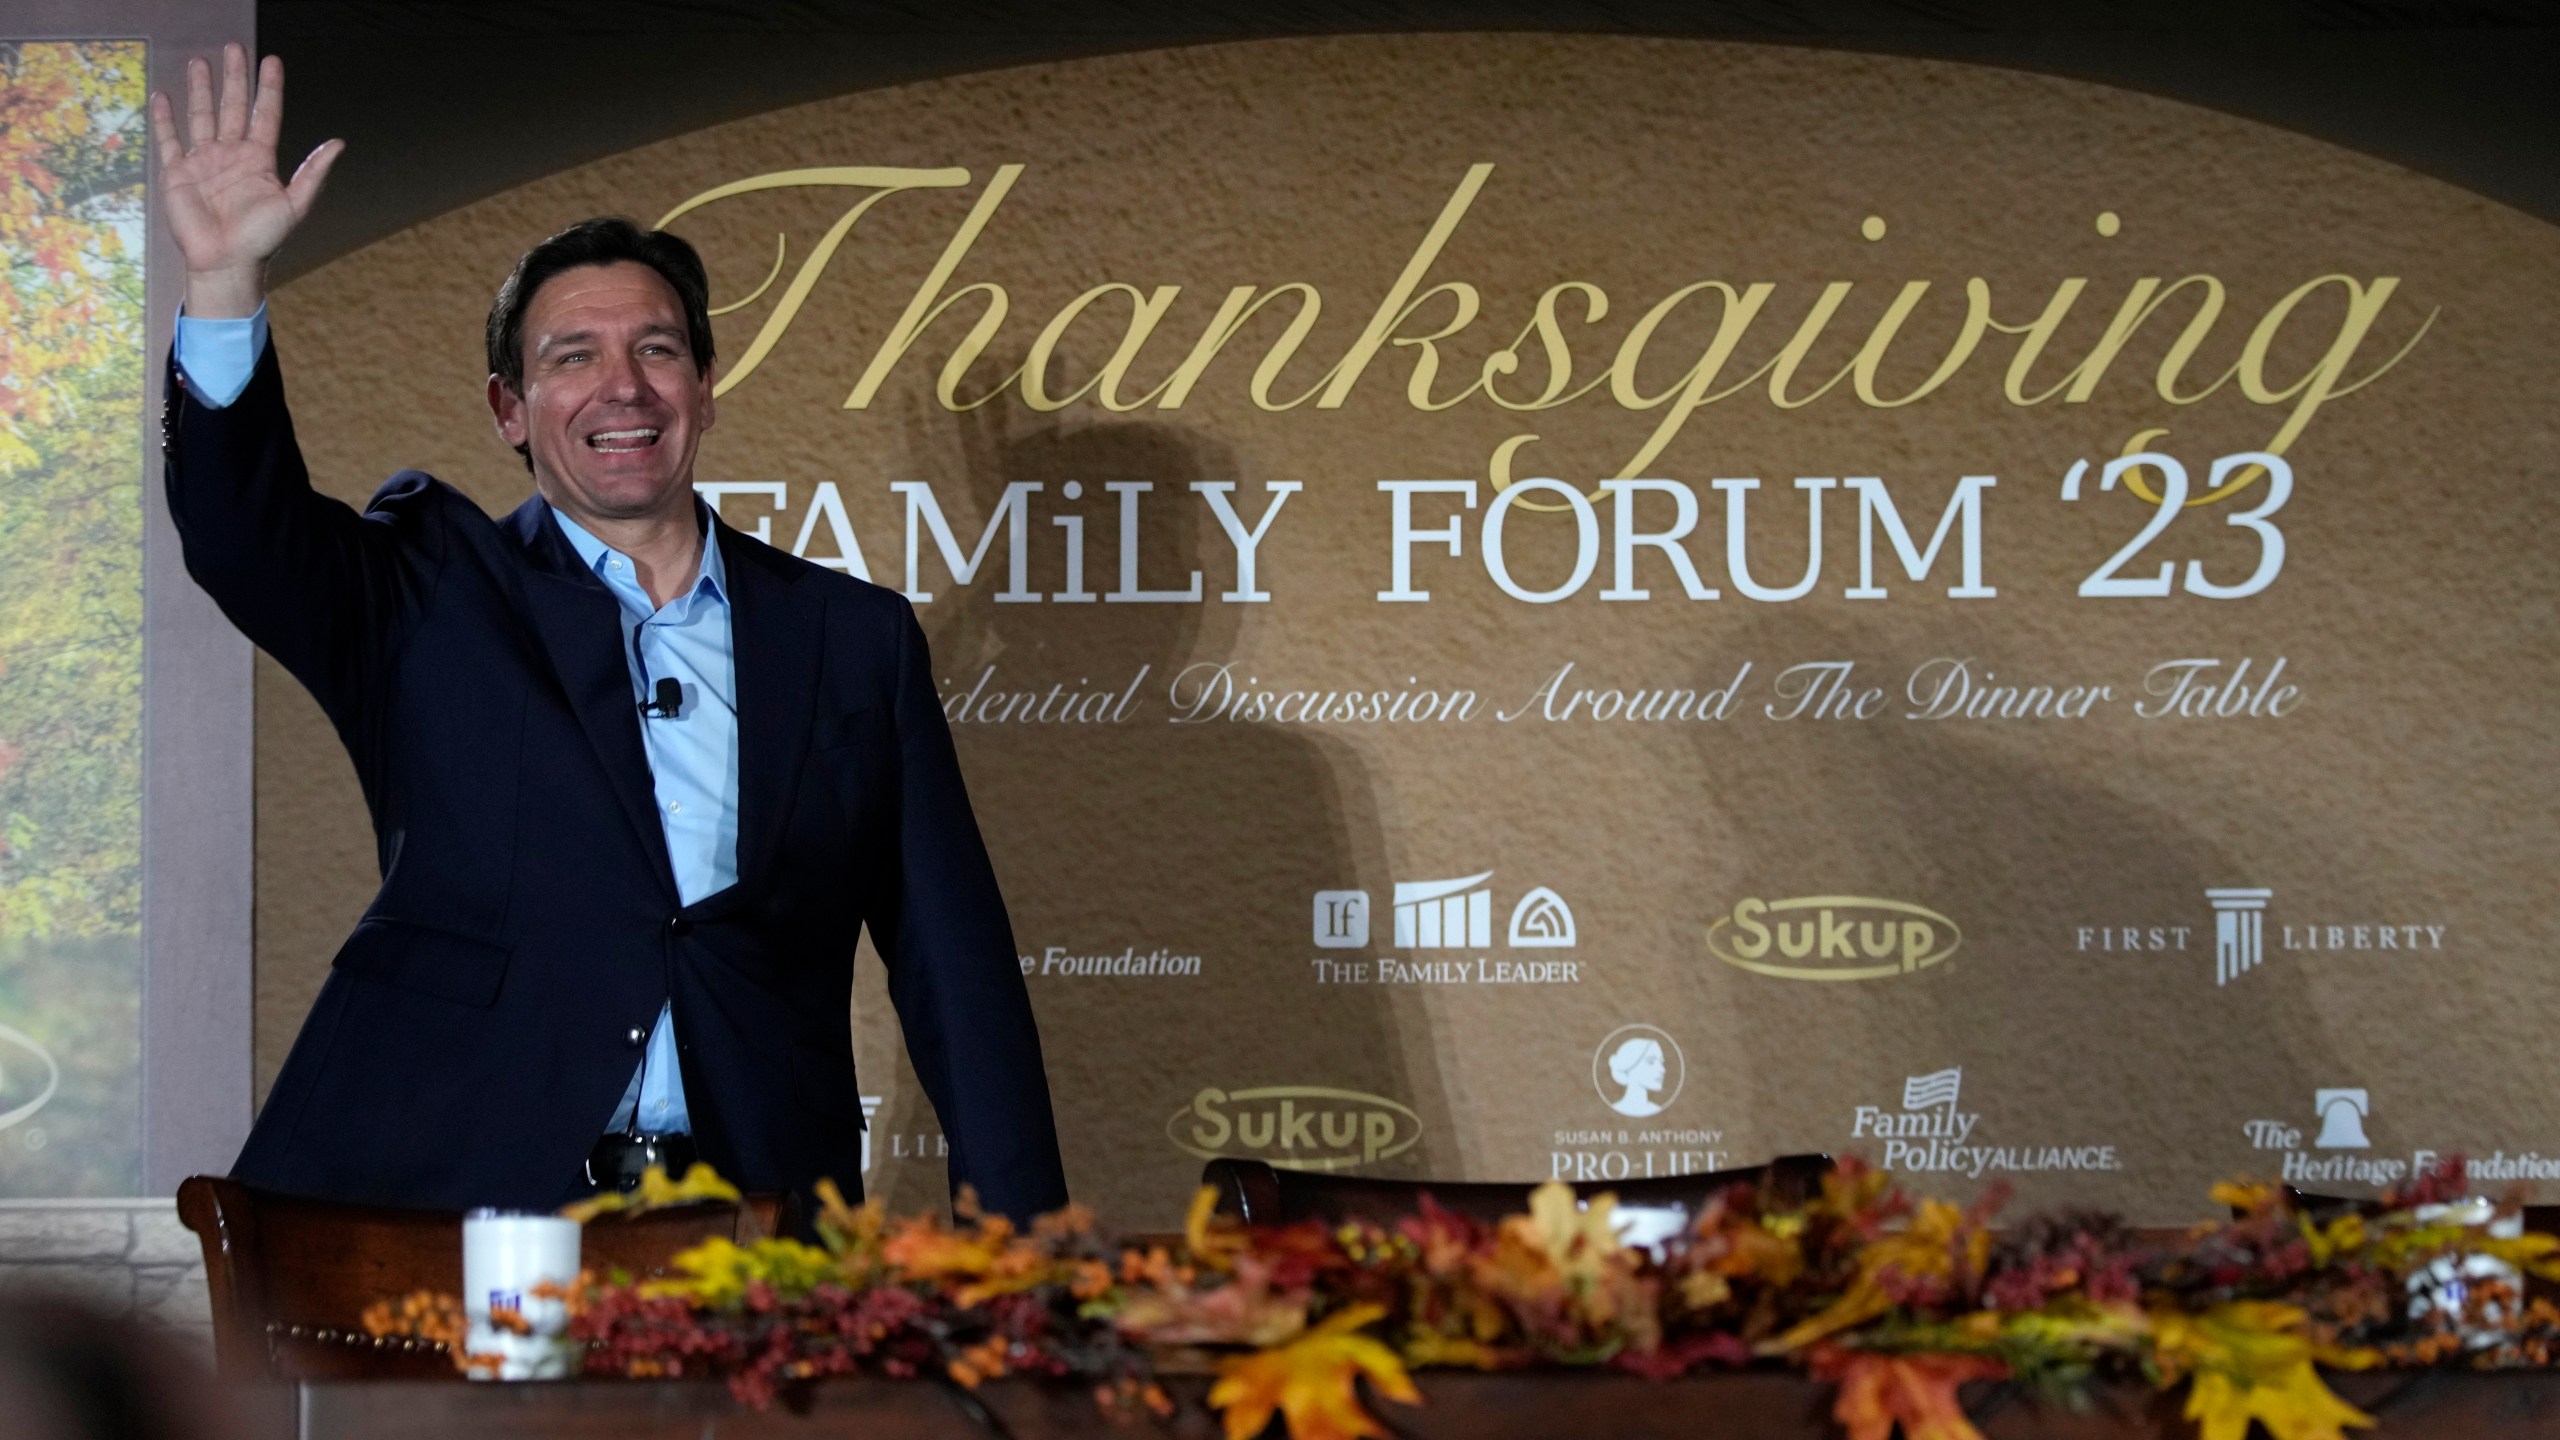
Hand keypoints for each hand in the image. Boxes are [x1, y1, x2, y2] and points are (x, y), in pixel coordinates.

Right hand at [150, 44, 343, 317]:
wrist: (225, 262)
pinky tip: (164, 95)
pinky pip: (170, 139)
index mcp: (260, 160)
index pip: (265, 114)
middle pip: (233, 106)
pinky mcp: (178, 172)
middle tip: (234, 47)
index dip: (268, 88)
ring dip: (201, 89)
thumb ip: (313, 173)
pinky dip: (165, 118)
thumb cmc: (262, 239)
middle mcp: (232, 155)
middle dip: (234, 78)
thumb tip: (338, 143)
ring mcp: (204, 161)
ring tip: (200, 61)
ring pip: (202, 115)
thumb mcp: (295, 204)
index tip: (271, 61)